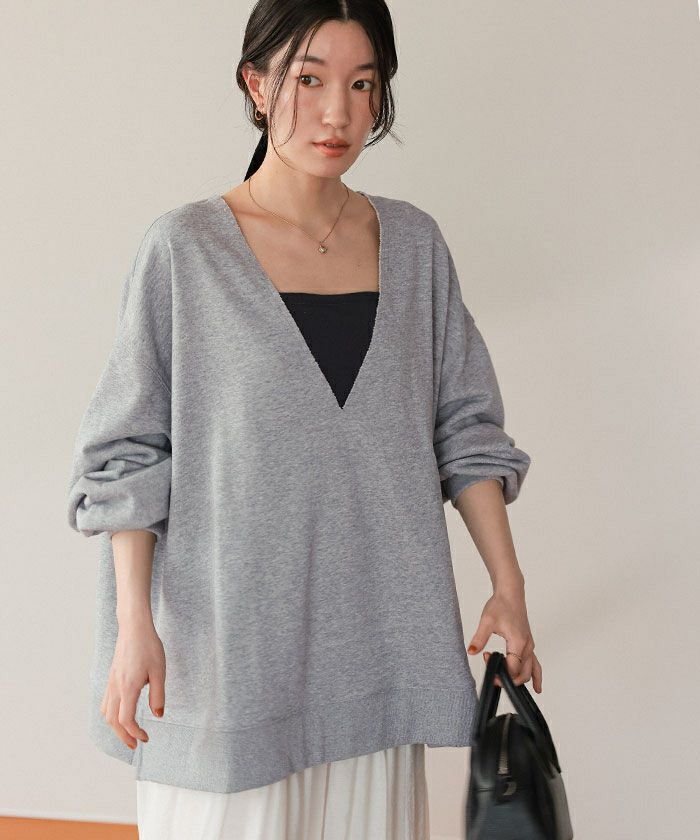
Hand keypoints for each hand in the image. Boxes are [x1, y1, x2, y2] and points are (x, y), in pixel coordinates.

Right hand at [99, 617, 165, 748]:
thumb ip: (158, 695)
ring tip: (128, 732)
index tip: (146, 738)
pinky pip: (106, 701)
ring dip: (115, 726)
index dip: (135, 733)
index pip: (126, 720)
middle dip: (123, 736)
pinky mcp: (111, 677)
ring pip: (106, 713)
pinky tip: (122, 713)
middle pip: (113, 721)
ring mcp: (111, 682)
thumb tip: (157, 715)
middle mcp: (115, 688)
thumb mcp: (159, 671)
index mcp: (128, 688)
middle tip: (135, 744)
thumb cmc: (149, 647)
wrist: (134, 628)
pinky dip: (111, 714)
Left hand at [466, 585, 541, 692]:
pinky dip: (537, 676)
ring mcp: (529, 645)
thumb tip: (471, 651)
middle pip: (523, 674)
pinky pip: (535, 664)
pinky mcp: (528, 643)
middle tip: (492, 674)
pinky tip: (537, 687)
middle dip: (508, 679)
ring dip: (520, 679)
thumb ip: (479, 638)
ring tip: (509, 687)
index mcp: (518, 642)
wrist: (511, 593)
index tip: (487, 664)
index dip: (501, 674)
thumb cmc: (500, 604)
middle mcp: (527, 646)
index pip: (513, 669)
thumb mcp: (486, 621)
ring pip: (531, 671)